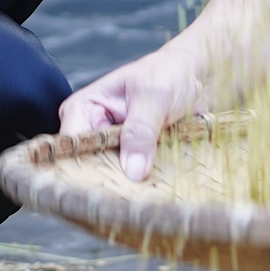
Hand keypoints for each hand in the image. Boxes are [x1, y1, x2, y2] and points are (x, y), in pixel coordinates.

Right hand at [60, 46, 204, 181]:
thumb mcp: (153, 96)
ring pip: (111, 177)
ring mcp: (114, 148)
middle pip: (88, 167)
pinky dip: (143, 185)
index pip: (72, 145)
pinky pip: (133, 179)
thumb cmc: (169, 73)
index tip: (104, 186)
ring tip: (143, 196)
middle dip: (108, 181)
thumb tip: (132, 170)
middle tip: (128, 195)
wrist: (197, 76)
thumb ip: (140, 130)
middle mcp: (93, 131)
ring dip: (128, 186)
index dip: (83, 167)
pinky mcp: (134, 160)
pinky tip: (154, 192)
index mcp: (83, 108)